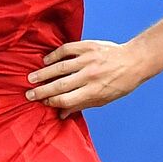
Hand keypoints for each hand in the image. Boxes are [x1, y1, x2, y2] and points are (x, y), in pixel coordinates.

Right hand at [26, 40, 146, 117]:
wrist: (134, 61)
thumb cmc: (119, 84)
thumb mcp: (103, 99)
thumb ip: (81, 105)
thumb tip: (61, 114)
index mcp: (93, 91)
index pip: (66, 99)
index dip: (52, 102)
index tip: (42, 102)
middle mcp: (89, 76)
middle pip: (60, 85)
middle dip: (42, 90)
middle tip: (29, 94)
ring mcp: (88, 60)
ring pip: (60, 67)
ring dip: (44, 73)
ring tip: (31, 78)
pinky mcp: (88, 47)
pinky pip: (67, 50)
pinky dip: (55, 54)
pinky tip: (46, 60)